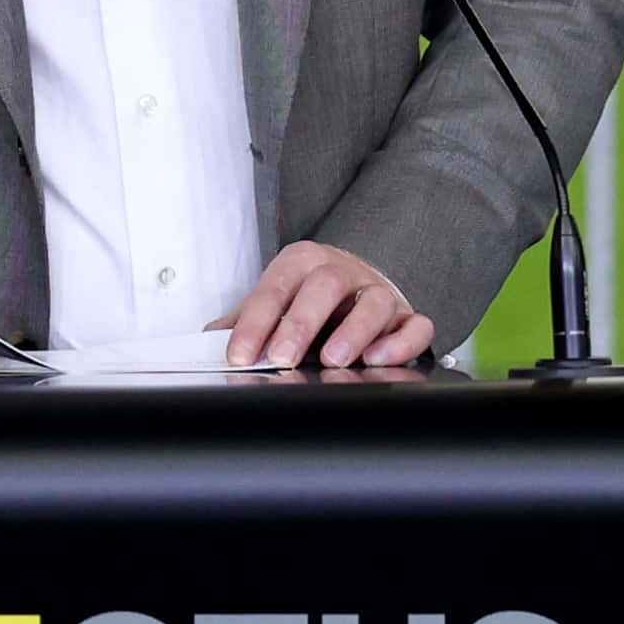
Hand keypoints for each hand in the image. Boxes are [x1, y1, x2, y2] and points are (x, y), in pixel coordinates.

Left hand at [225, 240, 433, 369]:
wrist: (358, 281)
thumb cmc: (310, 296)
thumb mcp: (275, 298)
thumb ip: (245, 318)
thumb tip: (209, 339)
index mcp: (303, 263)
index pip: (276, 288)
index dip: (255, 323)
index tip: (240, 354)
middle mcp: (343, 273)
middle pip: (325, 286)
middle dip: (300, 323)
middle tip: (281, 357)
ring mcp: (377, 293)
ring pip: (373, 304)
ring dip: (353, 332)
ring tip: (334, 360)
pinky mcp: (406, 315)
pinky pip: (414, 325)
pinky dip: (400, 343)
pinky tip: (378, 359)